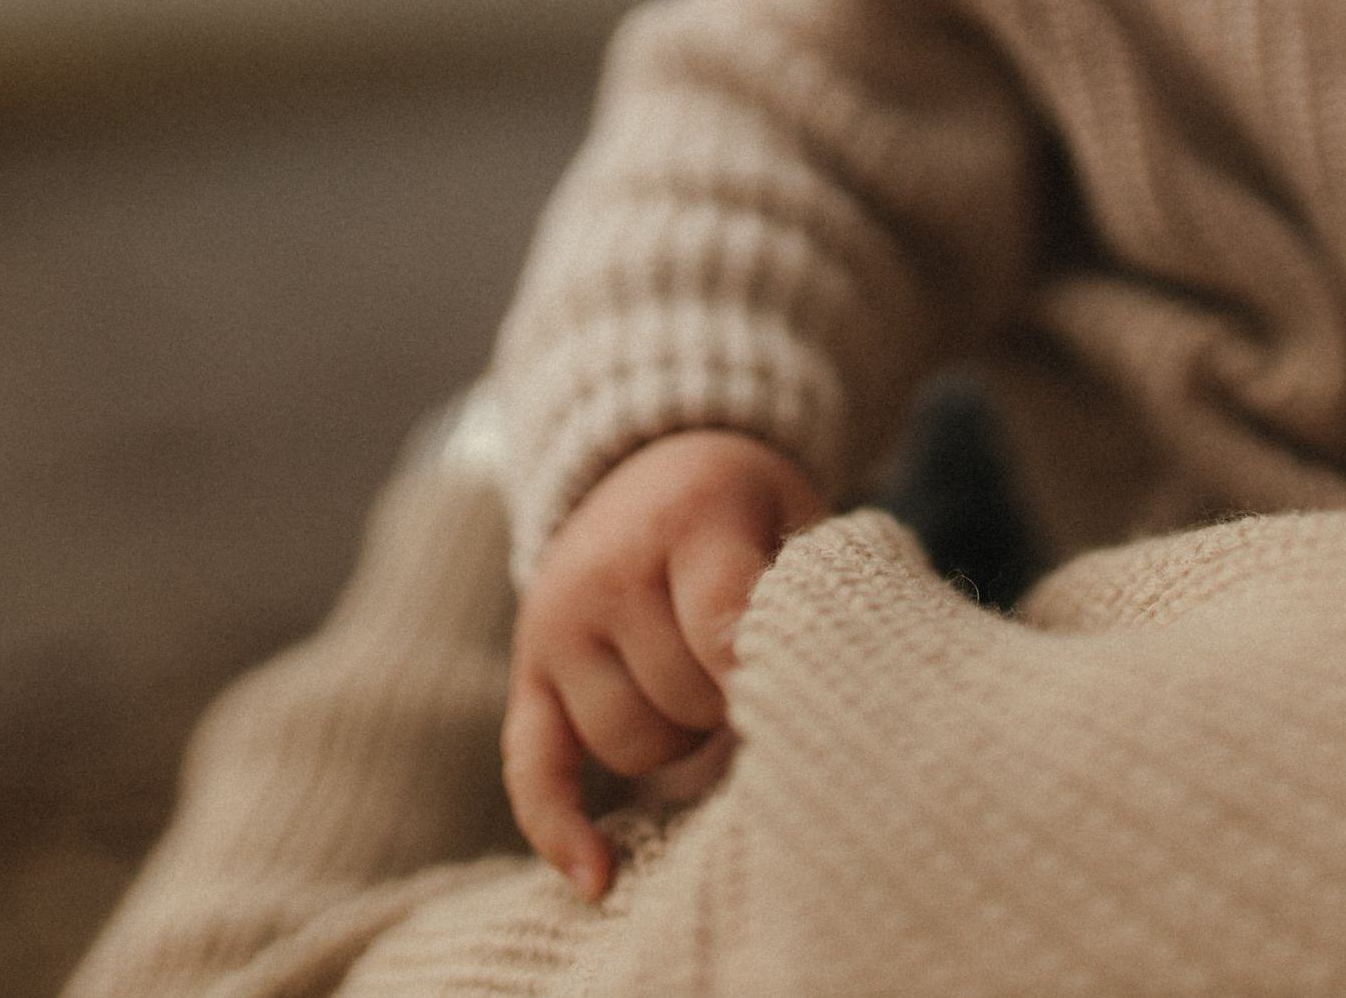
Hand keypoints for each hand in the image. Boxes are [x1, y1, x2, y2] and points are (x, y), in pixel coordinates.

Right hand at [503, 428, 824, 896]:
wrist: (650, 464)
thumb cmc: (749, 511)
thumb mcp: (793, 513)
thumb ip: (807, 592)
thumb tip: (818, 697)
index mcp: (686, 519)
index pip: (720, 627)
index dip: (763, 678)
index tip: (799, 703)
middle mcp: (608, 572)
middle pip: (681, 699)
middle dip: (735, 710)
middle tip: (762, 676)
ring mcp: (557, 625)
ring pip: (628, 744)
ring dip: (682, 746)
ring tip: (709, 696)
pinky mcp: (528, 674)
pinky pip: (532, 767)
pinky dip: (559, 828)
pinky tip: (599, 880)